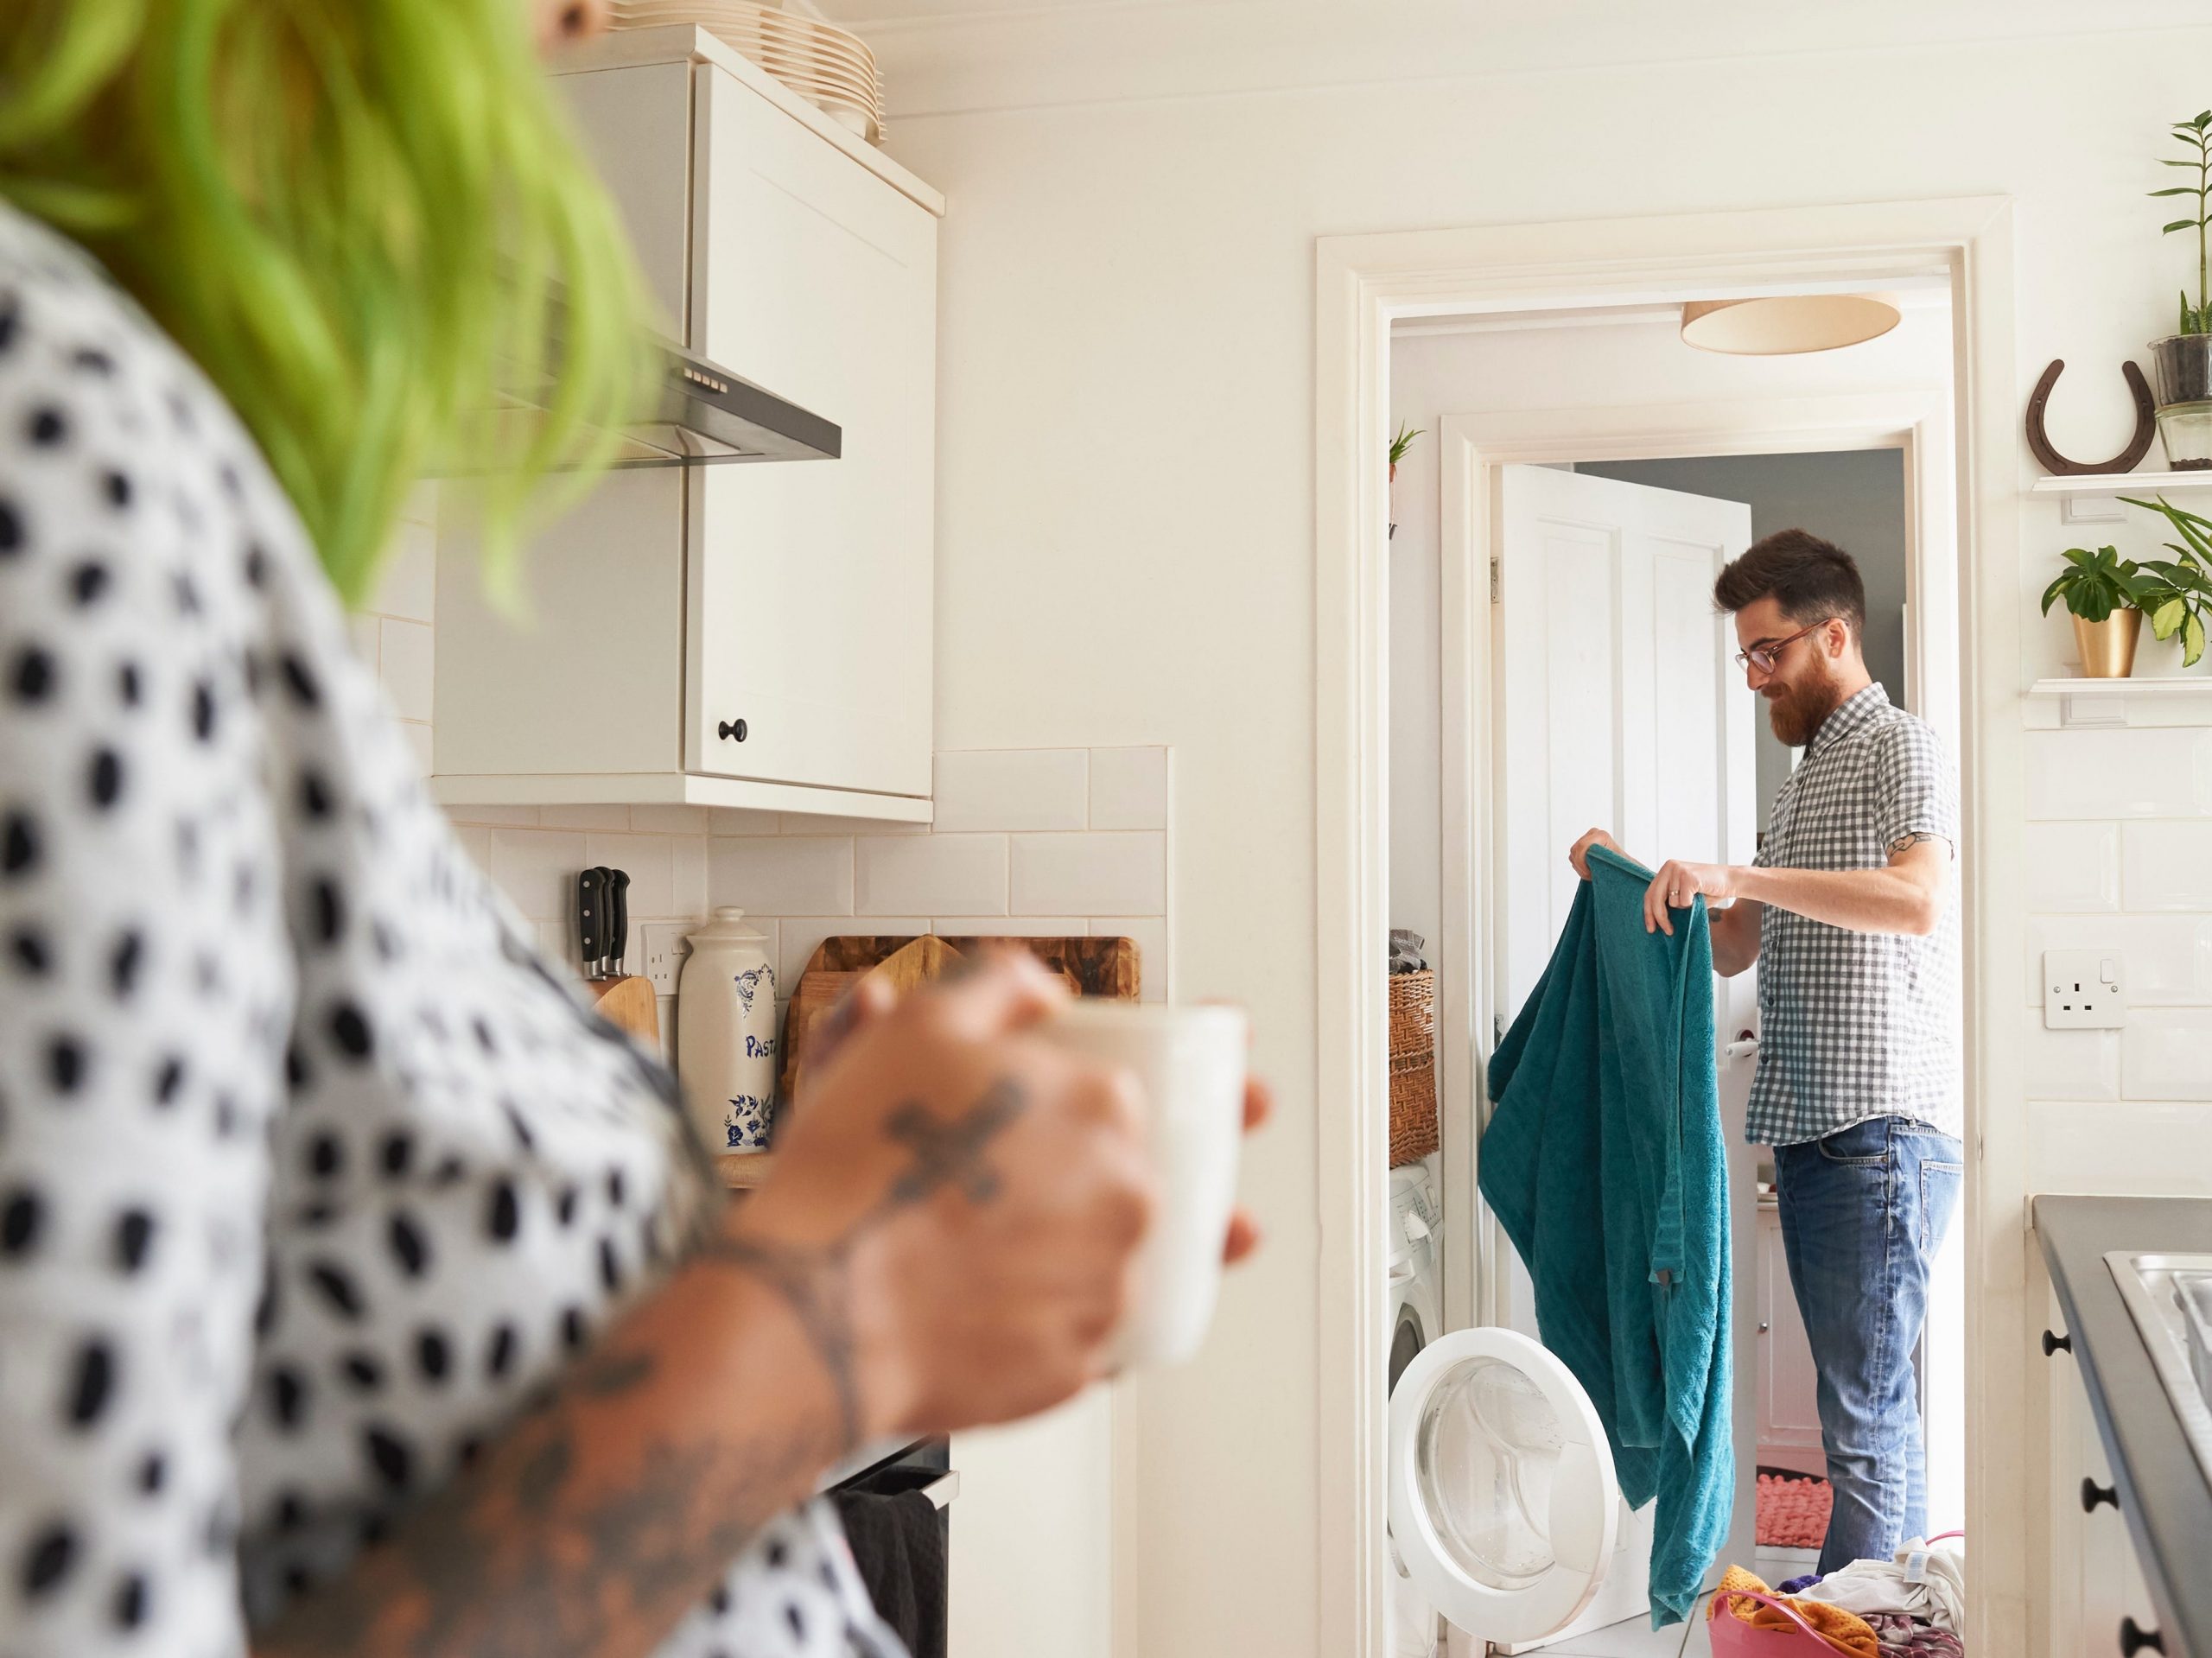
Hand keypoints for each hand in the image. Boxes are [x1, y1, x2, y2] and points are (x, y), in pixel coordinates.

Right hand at [732, 954, 1264, 1443]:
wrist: (813, 1303)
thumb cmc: (858, 1166)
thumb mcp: (917, 1027)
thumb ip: (999, 986)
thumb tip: (1044, 988)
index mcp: (1104, 1106)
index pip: (1119, 1098)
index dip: (1069, 1108)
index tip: (1041, 1128)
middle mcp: (1129, 1198)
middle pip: (1118, 1180)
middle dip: (1067, 1184)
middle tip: (990, 1191)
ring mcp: (1109, 1289)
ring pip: (1101, 1259)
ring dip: (1055, 1253)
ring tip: (969, 1249)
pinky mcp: (1079, 1366)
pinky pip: (1071, 1334)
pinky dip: (1031, 1320)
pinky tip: (970, 1304)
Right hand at [1569, 827, 1619, 879]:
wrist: (1622, 868)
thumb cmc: (1621, 867)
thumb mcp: (1614, 864)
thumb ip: (1601, 859)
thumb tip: (1594, 860)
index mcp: (1602, 835)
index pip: (1582, 846)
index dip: (1581, 862)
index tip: (1589, 873)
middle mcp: (1593, 834)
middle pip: (1575, 850)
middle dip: (1580, 866)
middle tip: (1591, 875)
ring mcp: (1586, 839)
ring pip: (1573, 855)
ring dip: (1580, 867)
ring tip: (1592, 872)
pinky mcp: (1581, 846)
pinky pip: (1572, 858)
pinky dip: (1578, 867)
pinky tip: (1589, 870)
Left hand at [1643, 859, 1738, 934]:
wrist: (1731, 880)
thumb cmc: (1708, 890)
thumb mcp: (1683, 894)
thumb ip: (1669, 900)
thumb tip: (1654, 920)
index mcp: (1666, 869)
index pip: (1650, 894)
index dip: (1648, 913)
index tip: (1650, 928)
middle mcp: (1669, 866)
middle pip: (1655, 898)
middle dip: (1660, 918)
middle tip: (1668, 931)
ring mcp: (1678, 870)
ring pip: (1672, 902)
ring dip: (1685, 906)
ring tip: (1696, 898)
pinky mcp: (1688, 876)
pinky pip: (1684, 901)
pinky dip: (1693, 904)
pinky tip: (1701, 894)